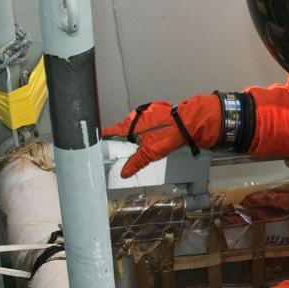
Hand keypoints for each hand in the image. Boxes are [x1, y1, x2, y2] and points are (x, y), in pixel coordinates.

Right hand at [103, 95, 220, 177]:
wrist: (189, 123)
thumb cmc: (169, 133)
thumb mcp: (149, 152)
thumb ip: (135, 162)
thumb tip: (123, 172)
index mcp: (130, 124)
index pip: (111, 131)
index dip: (105, 138)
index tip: (99, 143)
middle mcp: (137, 118)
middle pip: (123, 130)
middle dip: (120, 140)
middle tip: (117, 151)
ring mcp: (147, 115)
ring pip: (135, 128)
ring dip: (134, 137)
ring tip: (134, 149)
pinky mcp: (158, 115)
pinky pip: (146, 125)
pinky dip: (145, 133)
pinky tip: (150, 141)